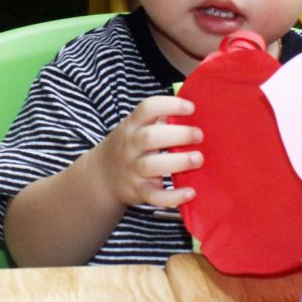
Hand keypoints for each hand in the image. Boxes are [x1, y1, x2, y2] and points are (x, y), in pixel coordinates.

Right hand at [95, 94, 202, 209]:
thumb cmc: (130, 146)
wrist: (102, 176)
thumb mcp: (136, 127)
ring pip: (152, 165)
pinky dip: (173, 196)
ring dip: (178, 162)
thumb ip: (159, 118)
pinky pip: (155, 196)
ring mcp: (133, 169)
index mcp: (132, 125)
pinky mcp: (139, 191)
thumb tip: (195, 110)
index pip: (147, 108)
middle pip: (150, 137)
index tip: (191, 108)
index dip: (170, 105)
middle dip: (178, 134)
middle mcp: (131, 146)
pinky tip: (190, 192)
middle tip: (199, 135)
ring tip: (198, 159)